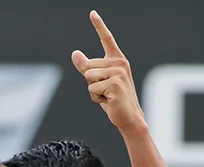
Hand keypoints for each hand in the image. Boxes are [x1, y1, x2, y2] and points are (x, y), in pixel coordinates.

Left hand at [71, 11, 144, 131]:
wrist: (129, 117)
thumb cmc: (113, 100)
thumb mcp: (97, 82)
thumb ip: (86, 68)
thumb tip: (74, 53)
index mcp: (117, 60)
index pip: (106, 39)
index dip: (99, 25)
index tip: (92, 13)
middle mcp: (119, 63)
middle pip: (88, 67)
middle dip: (91, 82)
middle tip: (105, 92)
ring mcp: (118, 73)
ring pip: (88, 78)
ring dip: (93, 92)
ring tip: (107, 96)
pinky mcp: (115, 84)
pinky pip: (92, 89)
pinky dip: (96, 99)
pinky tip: (109, 101)